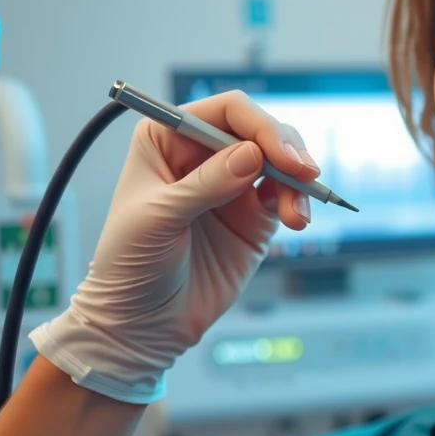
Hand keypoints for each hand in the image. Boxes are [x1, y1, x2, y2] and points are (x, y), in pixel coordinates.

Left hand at [30, 91, 319, 403]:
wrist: (142, 325)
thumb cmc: (130, 266)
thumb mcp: (158, 219)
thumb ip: (206, 184)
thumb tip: (252, 155)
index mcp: (168, 139)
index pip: (226, 111)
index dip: (258, 125)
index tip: (280, 153)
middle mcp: (203, 154)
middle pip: (260, 130)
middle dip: (287, 149)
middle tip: (304, 174)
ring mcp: (232, 184)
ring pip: (281, 160)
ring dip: (298, 180)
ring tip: (297, 214)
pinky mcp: (253, 215)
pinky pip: (286, 195)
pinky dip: (298, 203)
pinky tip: (296, 221)